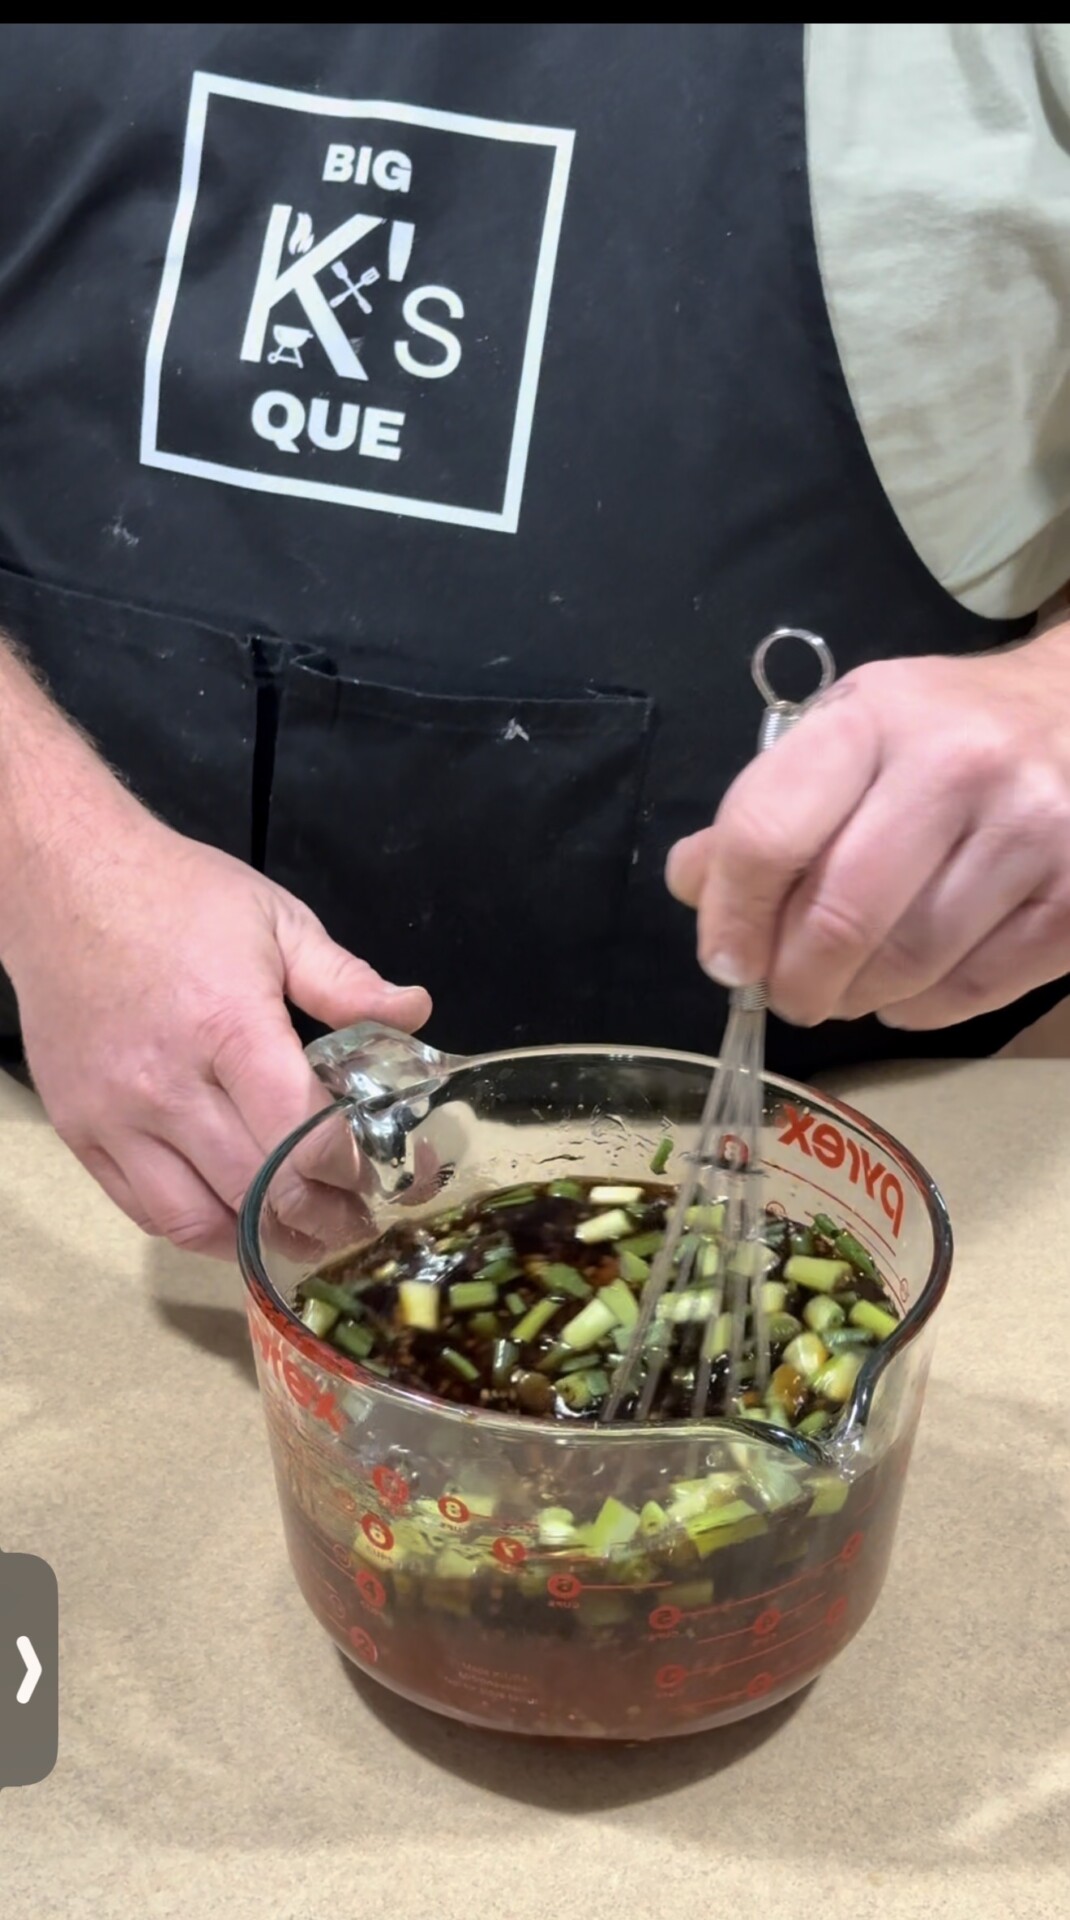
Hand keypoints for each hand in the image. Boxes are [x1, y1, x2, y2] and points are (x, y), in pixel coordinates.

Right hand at [6, 813, 430, 1257]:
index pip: (300, 1134)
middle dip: (319, 1217)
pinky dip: (196, 1228)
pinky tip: (234, 1221)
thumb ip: (346, 980)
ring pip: (197, 1218)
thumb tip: (415, 1012)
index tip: (376, 1179)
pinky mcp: (81, 1131)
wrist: (63, 884)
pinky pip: (143, 1209)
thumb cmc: (177, 897)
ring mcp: (116, 1116)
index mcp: (228, 1026)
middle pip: (257, 1187)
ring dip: (258, 1238)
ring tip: (300, 1236)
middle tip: (354, 1223)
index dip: (347, 1171)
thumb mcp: (277, 920)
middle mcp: (168, 1084)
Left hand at [666, 629, 1069, 1029]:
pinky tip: (906, 989)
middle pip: (839, 918)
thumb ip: (767, 807)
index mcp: (874, 717)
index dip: (732, 915)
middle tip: (786, 993)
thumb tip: (694, 886)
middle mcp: (958, 766)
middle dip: (793, 980)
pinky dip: (920, 1009)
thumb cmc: (944, 730)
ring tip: (843, 989)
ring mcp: (1030, 832)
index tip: (726, 959)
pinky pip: (972, 990)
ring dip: (854, 999)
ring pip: (906, 965)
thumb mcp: (848, 733)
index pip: (769, 834)